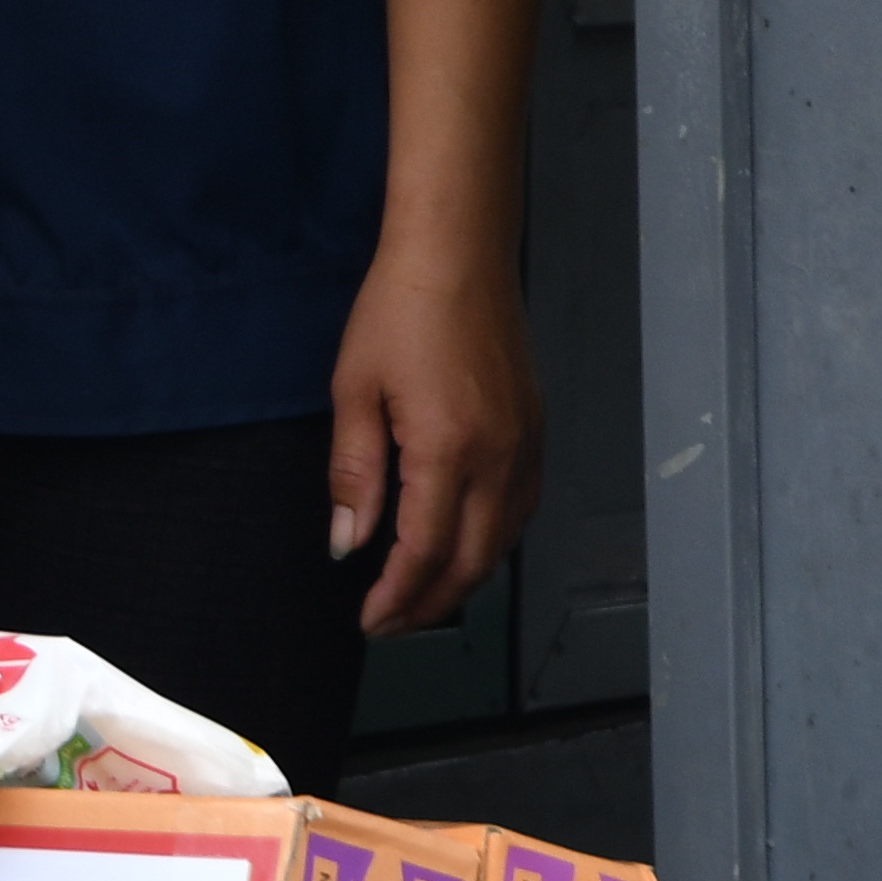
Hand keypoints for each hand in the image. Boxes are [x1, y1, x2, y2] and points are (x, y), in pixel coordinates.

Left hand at [332, 246, 543, 635]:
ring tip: (421, 598)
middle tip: (390, 623)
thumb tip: (347, 542)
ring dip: (464, 578)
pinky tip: (464, 546)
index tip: (370, 620)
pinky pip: (520, 507)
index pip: (424, 552)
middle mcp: (499, 457)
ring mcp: (525, 445)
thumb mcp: (354, 393)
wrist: (458, 257)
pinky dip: (492, 542)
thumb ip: (354, 474)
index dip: (397, 596)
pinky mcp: (534, 429)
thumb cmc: (399, 312)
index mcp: (449, 451)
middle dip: (430, 603)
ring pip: (504, 540)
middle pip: (472, 560)